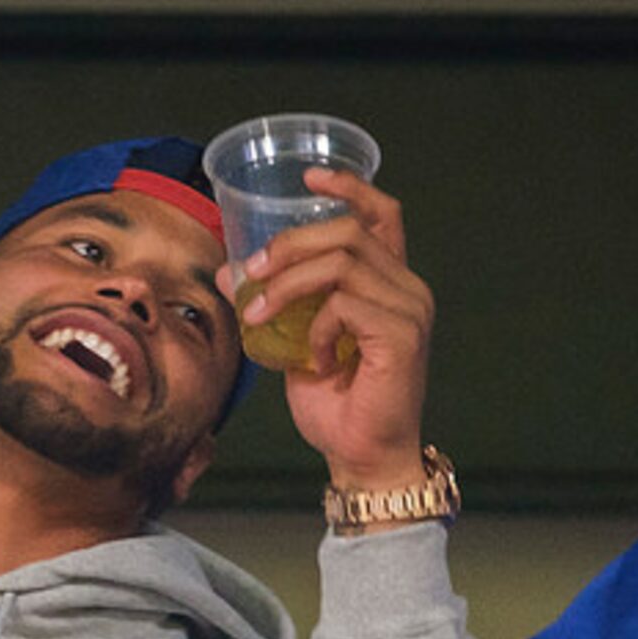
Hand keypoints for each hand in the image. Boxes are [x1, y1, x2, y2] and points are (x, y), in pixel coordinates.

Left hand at [223, 169, 434, 494]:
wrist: (362, 458)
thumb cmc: (336, 407)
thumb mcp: (292, 344)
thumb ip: (274, 304)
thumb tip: (228, 271)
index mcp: (388, 284)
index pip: (381, 215)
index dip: (348, 188)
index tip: (308, 180)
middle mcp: (407, 288)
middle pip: (348, 232)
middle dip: (289, 244)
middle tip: (251, 272)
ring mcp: (409, 309)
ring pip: (341, 263)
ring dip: (287, 285)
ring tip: (259, 315)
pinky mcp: (401, 335)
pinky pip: (343, 304)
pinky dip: (314, 327)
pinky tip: (312, 360)